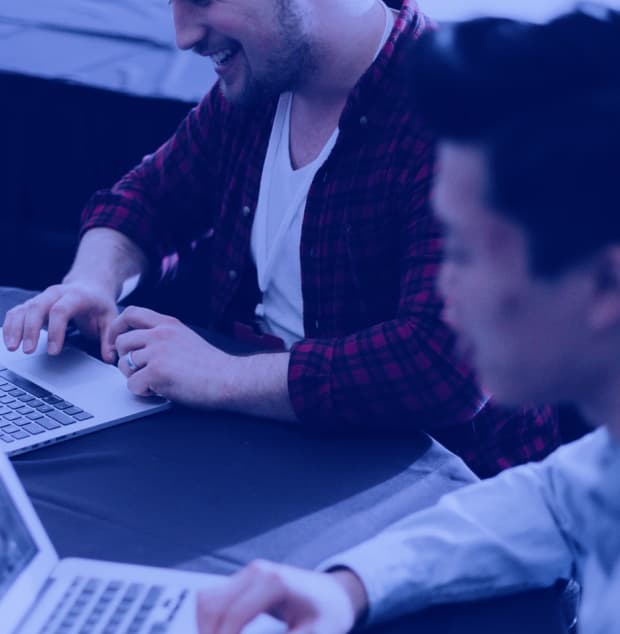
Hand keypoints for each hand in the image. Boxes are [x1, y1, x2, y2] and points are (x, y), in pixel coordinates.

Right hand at [2, 282, 118, 360]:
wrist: (90, 285)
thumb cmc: (99, 303)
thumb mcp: (110, 317)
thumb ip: (109, 337)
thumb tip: (110, 357)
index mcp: (76, 296)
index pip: (61, 310)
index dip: (56, 330)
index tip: (53, 351)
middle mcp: (56, 293)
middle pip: (38, 308)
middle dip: (31, 330)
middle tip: (29, 351)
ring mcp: (42, 297)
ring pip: (24, 309)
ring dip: (15, 328)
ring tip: (12, 348)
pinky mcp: (33, 303)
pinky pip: (17, 311)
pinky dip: (10, 325)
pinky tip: (8, 340)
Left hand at [109, 306, 235, 406]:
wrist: (229, 379)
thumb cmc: (212, 366)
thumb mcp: (186, 338)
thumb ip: (165, 336)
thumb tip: (141, 346)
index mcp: (169, 324)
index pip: (131, 313)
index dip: (118, 327)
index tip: (117, 342)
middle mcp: (161, 334)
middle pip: (122, 341)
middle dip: (124, 359)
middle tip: (137, 371)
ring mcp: (158, 352)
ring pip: (124, 364)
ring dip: (134, 376)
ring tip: (153, 382)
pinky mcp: (156, 372)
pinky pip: (132, 384)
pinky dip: (142, 392)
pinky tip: (159, 391)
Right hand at [196, 560, 366, 633]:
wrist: (336, 593)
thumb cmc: (329, 614)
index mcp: (273, 582)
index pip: (233, 617)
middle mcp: (256, 571)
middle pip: (211, 604)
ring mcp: (249, 572)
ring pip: (207, 599)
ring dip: (205, 628)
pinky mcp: (245, 579)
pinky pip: (216, 598)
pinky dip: (211, 620)